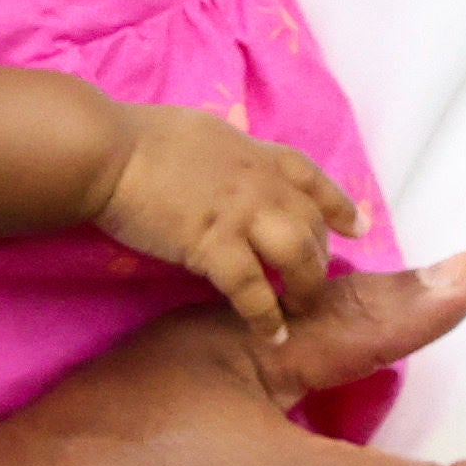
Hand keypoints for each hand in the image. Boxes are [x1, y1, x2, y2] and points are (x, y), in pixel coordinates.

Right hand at [85, 106, 362, 339]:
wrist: (108, 151)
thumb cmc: (141, 138)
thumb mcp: (202, 132)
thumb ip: (228, 154)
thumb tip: (230, 163)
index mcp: (255, 153)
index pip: (310, 178)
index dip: (337, 204)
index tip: (357, 226)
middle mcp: (260, 183)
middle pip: (311, 223)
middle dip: (320, 257)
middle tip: (316, 284)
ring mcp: (241, 214)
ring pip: (297, 255)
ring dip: (306, 287)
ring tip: (302, 312)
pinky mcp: (214, 246)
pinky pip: (253, 289)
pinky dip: (267, 315)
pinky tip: (272, 334)